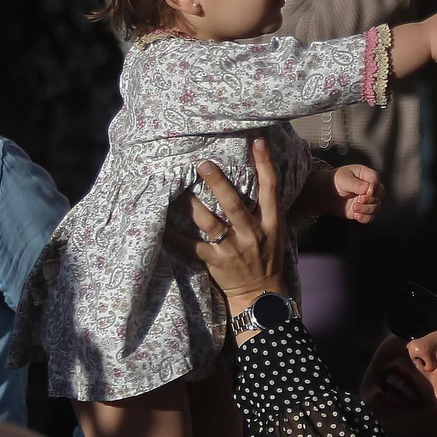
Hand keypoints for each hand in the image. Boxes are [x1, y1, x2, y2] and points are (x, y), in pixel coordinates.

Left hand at [165, 138, 285, 309]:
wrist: (260, 295)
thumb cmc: (267, 257)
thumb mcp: (275, 231)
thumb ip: (265, 208)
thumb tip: (254, 174)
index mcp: (271, 223)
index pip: (271, 189)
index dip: (266, 164)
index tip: (258, 141)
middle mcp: (253, 234)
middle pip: (234, 204)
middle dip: (218, 183)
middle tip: (203, 163)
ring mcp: (233, 249)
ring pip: (210, 224)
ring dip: (192, 206)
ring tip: (177, 189)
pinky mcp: (215, 262)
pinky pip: (191, 246)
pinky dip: (174, 236)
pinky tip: (161, 225)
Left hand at [332, 163, 380, 223]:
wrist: (326, 193)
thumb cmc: (336, 181)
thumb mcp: (344, 179)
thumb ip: (356, 184)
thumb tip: (368, 189)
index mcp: (366, 175)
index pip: (375, 180)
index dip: (374, 187)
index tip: (368, 192)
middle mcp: (370, 188)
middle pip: (379, 194)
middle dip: (371, 199)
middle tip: (360, 200)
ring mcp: (368, 200)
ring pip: (376, 207)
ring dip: (367, 209)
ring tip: (355, 207)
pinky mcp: (364, 211)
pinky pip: (370, 217)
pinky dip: (366, 218)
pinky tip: (357, 216)